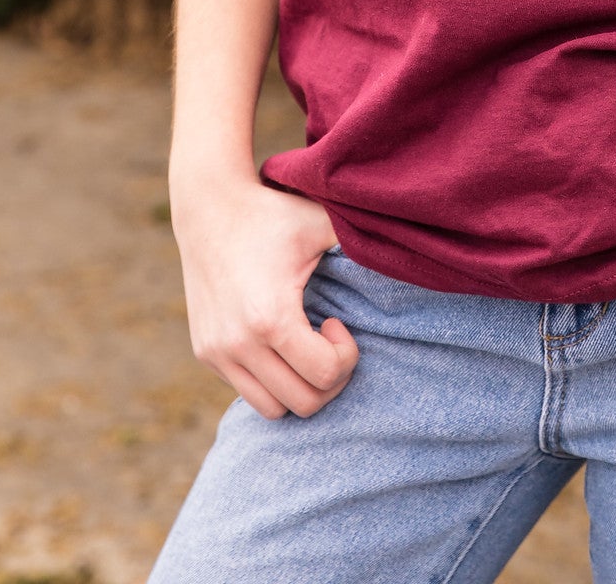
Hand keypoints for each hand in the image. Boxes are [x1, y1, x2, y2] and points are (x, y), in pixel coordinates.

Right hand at [171, 174, 358, 419]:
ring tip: (304, 346)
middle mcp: (239, 344)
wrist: (209, 207)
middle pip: (303, 403)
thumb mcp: (321, 222)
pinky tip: (280, 344)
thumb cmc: (273, 214)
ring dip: (298, 387)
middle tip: (328, 340)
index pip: (324, 376)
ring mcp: (218, 353)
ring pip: (272, 409)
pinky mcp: (206, 353)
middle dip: (328, 378)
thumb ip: (363, 239)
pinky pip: (248, 392)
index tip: (337, 322)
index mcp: (271, 318)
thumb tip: (408, 246)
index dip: (345, 356)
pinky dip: (271, 381)